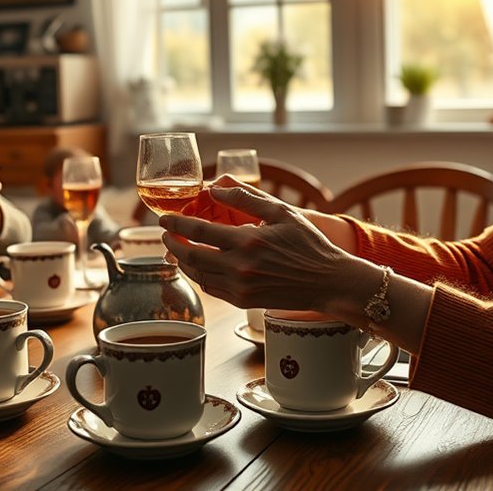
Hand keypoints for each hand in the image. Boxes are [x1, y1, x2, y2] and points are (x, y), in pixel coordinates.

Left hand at [159, 182, 363, 313]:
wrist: (328, 282)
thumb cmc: (308, 244)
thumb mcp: (281, 212)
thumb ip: (246, 198)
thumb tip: (215, 189)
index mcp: (247, 242)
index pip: (198, 232)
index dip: (176, 224)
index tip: (164, 219)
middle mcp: (240, 267)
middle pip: (190, 255)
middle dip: (171, 243)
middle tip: (165, 233)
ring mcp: (240, 288)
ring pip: (197, 274)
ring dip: (182, 261)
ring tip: (178, 248)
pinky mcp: (243, 302)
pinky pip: (211, 288)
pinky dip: (199, 275)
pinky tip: (200, 265)